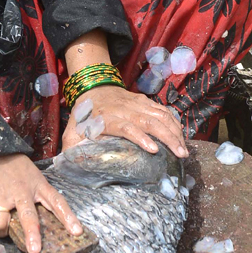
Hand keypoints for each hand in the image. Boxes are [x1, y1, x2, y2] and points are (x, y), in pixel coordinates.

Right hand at [0, 152, 82, 252]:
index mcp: (38, 185)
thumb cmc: (13, 167)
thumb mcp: (31, 176)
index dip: (68, 217)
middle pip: (29, 216)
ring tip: (0, 225)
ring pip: (1, 224)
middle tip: (34, 250)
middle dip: (32, 233)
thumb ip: (36, 196)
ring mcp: (3, 195)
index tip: (77, 232)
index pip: (57, 201)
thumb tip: (42, 222)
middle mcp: (22, 191)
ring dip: (1, 230)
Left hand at [61, 85, 188, 158]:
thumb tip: (67, 165)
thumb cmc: (84, 115)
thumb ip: (71, 148)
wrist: (92, 87)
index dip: (139, 137)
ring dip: (174, 131)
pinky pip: (163, 110)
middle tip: (179, 154)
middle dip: (167, 137)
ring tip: (183, 149)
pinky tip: (181, 135)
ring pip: (160, 115)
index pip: (126, 127)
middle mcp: (124, 110)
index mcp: (106, 118)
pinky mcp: (144, 101)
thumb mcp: (72, 131)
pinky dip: (174, 122)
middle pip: (149, 121)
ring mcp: (136, 104)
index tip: (153, 150)